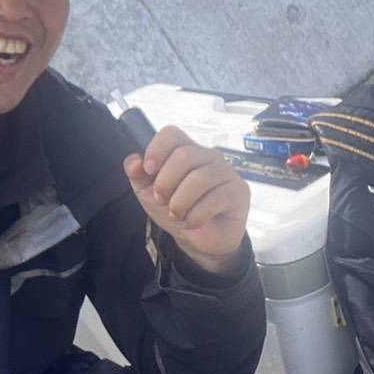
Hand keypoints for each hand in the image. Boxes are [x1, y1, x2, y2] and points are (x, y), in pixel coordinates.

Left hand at [124, 125, 249, 275]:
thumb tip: (134, 162)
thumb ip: (138, 174)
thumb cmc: (175, 210)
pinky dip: (196, 215)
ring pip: (199, 178)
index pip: (172, 133)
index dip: (157, 149)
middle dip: (165, 183)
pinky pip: (215, 198)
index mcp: (185, 150)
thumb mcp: (148, 192)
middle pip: (184, 155)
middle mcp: (208, 156)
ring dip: (180, 202)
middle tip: (162, 200)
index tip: (148, 170)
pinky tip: (192, 222)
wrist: (198, 240)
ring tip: (177, 214)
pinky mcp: (239, 191)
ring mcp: (226, 172)